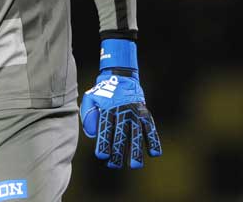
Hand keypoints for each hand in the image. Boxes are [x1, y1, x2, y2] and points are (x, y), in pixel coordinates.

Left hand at [80, 39, 162, 168]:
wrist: (120, 75)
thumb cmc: (102, 91)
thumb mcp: (90, 98)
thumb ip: (88, 114)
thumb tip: (91, 134)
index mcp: (108, 109)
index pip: (105, 129)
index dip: (104, 143)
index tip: (101, 156)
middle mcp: (122, 111)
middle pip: (120, 135)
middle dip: (117, 152)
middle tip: (114, 166)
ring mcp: (135, 112)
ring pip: (136, 134)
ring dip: (135, 151)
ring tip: (134, 165)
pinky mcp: (144, 113)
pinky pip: (150, 128)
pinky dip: (153, 140)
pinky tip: (154, 153)